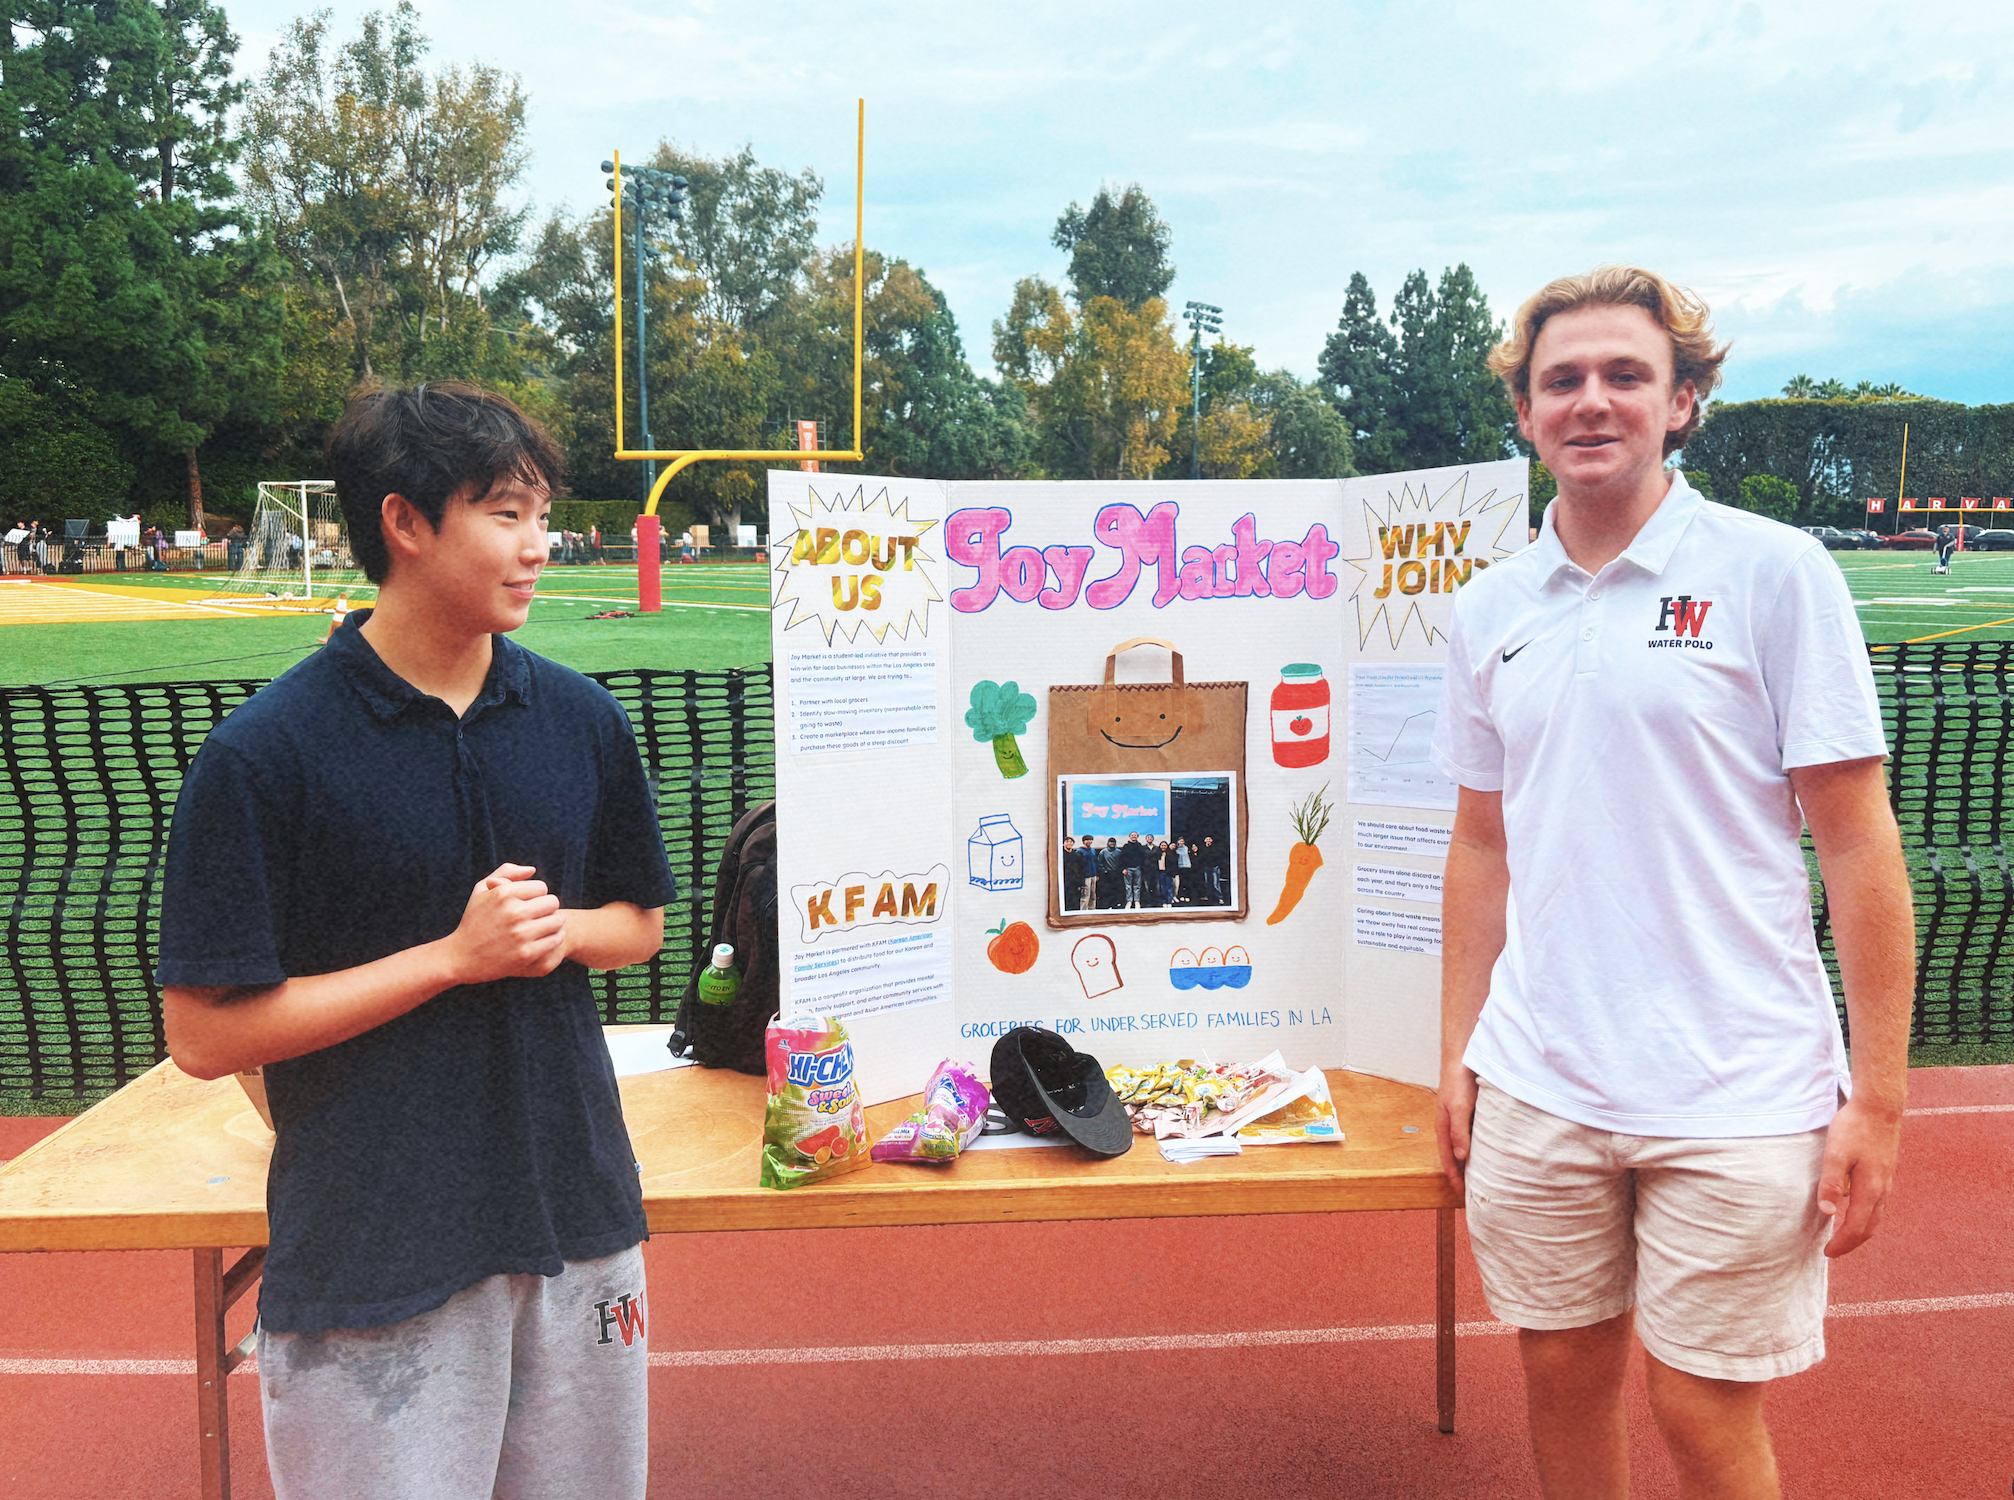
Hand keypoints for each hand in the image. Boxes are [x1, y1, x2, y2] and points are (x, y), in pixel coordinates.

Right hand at [446, 863, 565, 982]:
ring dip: (552, 924)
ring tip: (541, 928)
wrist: (460, 958)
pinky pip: (555, 939)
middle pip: (552, 902)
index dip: (536, 896)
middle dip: (546, 909)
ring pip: (557, 921)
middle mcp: (513, 912)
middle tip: (536, 917)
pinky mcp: (526, 953)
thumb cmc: (473, 920)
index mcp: (503, 893)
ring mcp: (520, 934)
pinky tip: (541, 940)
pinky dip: (553, 939)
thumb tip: (532, 869)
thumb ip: (506, 873)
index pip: (542, 888)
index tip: (528, 905)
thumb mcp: (481, 890)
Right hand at [1436, 1065, 1478, 1192]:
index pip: (1447, 1159)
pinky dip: (1479, 1147)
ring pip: (1465, 1146)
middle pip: (1456, 1155)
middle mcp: (1451, 1125)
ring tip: (1483, 1176)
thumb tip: (1461, 1157)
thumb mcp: (1459, 1107)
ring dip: (1471, 1161)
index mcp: (1443, 1126)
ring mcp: (1461, 1118)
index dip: (1454, 1178)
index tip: (1462, 1195)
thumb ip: (1459, 1132)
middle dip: (1462, 1174)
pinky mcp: (1472, 1111)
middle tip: (1475, 1191)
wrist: (1464, 1055)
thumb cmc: (1458, 1079)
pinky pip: (1474, 1135)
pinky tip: (1489, 1151)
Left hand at [1817, 1095, 1901, 1256]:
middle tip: (1834, 1250)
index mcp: (1870, 1189)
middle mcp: (1883, 1189)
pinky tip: (1856, 1208)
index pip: (1857, 1228)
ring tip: (1843, 1234)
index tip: (1827, 1253)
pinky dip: (1867, 1214)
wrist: (1880, 1106)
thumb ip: (1831, 1184)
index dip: (1842, 1243)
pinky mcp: (1886, 1171)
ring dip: (1861, 1229)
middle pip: (1870, 1227)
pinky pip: (1878, 1202)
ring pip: (1876, 1215)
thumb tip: (1828, 1214)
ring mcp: (1887, 1180)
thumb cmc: (1855, 1128)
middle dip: (1852, 1242)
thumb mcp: (1835, 1154)